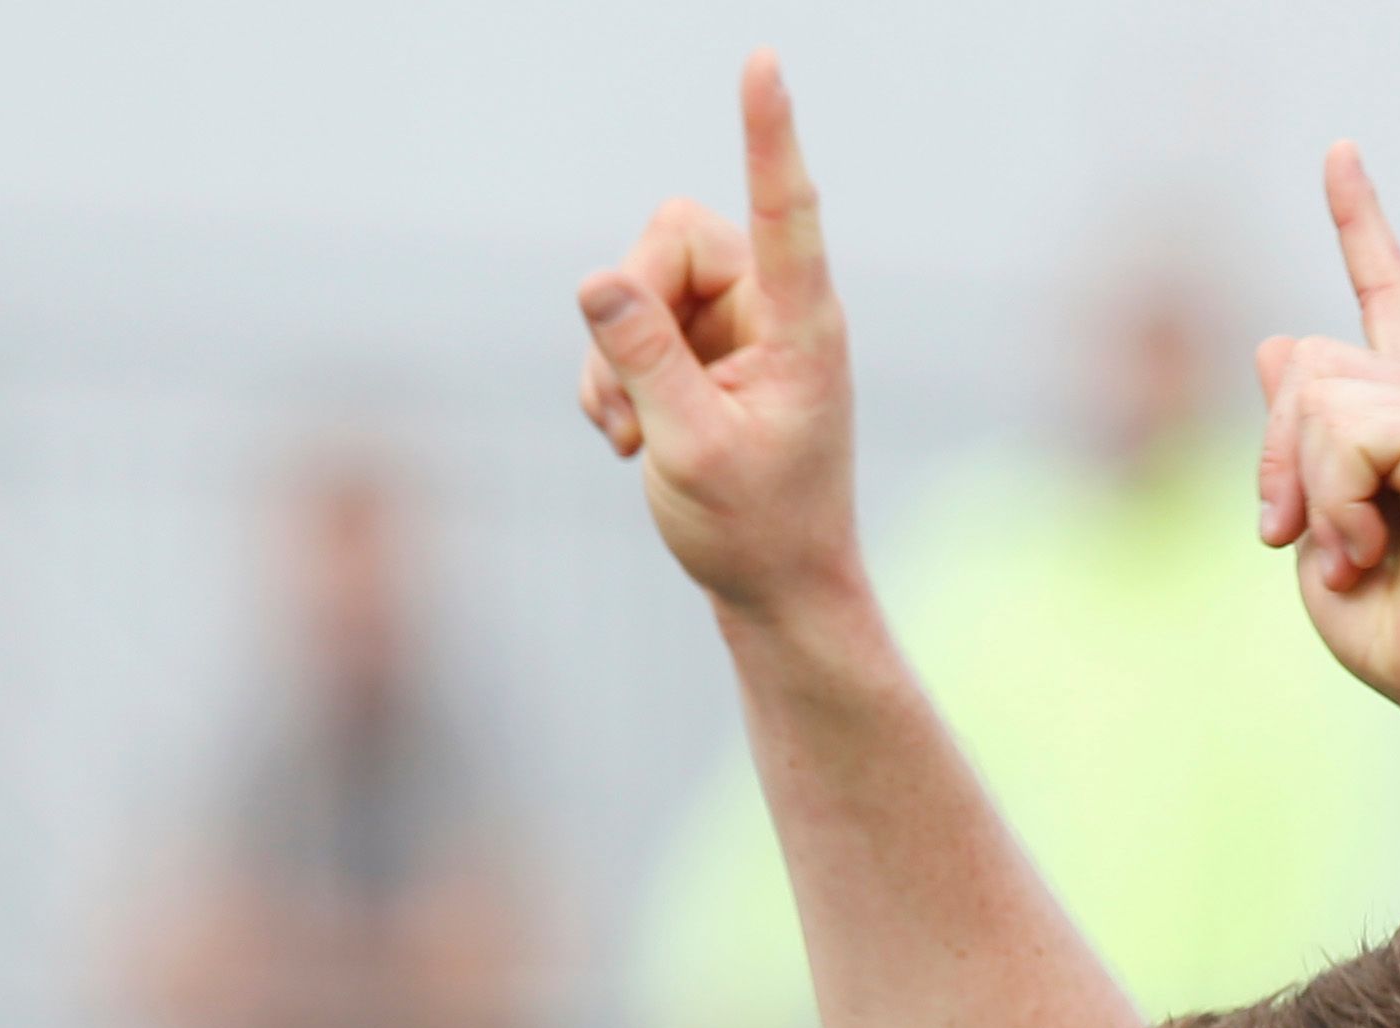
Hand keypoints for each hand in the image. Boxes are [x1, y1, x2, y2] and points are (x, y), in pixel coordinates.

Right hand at [575, 54, 867, 621]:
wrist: (775, 592)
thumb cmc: (757, 531)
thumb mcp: (692, 451)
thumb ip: (644, 362)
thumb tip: (598, 278)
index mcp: (801, 329)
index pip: (786, 212)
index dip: (767, 136)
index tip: (764, 62)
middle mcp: (772, 311)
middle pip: (667, 240)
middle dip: (628, 313)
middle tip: (633, 406)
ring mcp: (733, 328)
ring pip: (635, 283)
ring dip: (612, 360)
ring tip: (638, 438)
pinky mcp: (697, 352)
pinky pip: (624, 323)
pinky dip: (611, 381)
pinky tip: (633, 440)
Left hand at [1255, 147, 1399, 724]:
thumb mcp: (1318, 526)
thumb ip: (1299, 441)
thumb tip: (1274, 338)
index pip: (1389, 300)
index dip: (1362, 227)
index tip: (1341, 155)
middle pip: (1302, 361)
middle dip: (1275, 456)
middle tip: (1299, 541)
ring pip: (1315, 397)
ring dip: (1309, 493)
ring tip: (1357, 553)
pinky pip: (1344, 432)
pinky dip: (1335, 502)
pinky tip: (1375, 547)